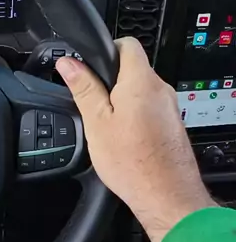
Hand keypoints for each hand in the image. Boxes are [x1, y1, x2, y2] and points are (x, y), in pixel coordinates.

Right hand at [56, 37, 216, 241]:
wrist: (167, 197)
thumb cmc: (134, 164)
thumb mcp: (96, 123)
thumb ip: (83, 88)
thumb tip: (68, 63)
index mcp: (140, 81)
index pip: (127, 44)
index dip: (106, 49)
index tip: (91, 66)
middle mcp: (160, 89)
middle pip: (133, 69)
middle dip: (111, 81)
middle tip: (94, 104)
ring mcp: (170, 107)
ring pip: (141, 91)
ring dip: (123, 100)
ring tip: (109, 127)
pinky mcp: (172, 124)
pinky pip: (150, 108)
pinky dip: (136, 116)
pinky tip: (125, 139)